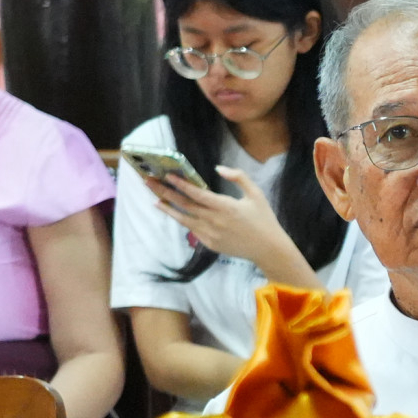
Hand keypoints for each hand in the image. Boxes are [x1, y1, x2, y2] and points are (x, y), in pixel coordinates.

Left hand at [145, 167, 306, 281]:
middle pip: (184, 204)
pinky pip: (192, 229)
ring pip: (183, 219)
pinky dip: (182, 220)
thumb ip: (239, 177)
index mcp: (226, 206)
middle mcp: (215, 220)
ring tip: (155, 199)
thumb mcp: (256, 194)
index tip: (167, 175)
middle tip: (149, 182)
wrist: (268, 249)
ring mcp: (210, 234)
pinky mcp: (210, 244)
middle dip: (165, 192)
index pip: (197, 193)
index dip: (180, 184)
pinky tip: (174, 213)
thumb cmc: (264, 220)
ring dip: (168, 208)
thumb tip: (218, 168)